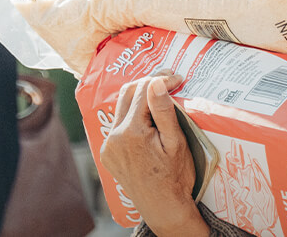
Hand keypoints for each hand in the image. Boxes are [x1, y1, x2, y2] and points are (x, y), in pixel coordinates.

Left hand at [100, 73, 209, 236]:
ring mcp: (108, 146)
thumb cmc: (175, 176)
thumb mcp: (175, 141)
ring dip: (140, 96)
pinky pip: (119, 123)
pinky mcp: (108, 153)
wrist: (163, 207)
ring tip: (161, 95)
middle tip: (170, 81)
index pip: (144, 90)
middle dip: (149, 82)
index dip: (162, 79)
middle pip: (128, 92)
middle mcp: (114, 137)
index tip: (178, 79)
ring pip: (122, 106)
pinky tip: (149, 116)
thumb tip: (157, 82)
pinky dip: (133, 114)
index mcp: (131, 132)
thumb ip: (164, 110)